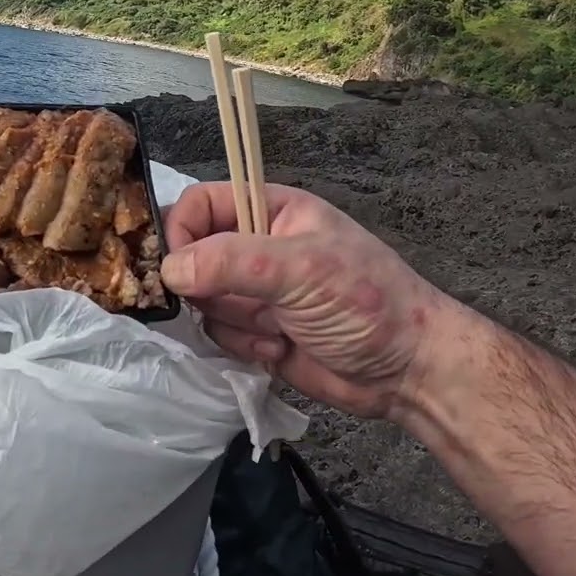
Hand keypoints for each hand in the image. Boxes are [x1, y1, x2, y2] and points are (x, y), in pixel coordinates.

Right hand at [161, 182, 448, 418]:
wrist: (406, 371)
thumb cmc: (366, 303)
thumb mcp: (300, 269)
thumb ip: (231, 262)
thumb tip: (169, 269)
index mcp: (272, 211)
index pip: (200, 204)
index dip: (182, 232)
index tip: (177, 268)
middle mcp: (258, 247)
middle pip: (193, 256)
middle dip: (211, 288)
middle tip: (246, 303)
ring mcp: (256, 292)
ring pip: (203, 300)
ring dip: (234, 321)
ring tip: (277, 328)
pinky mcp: (256, 332)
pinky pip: (219, 334)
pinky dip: (244, 346)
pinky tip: (280, 349)